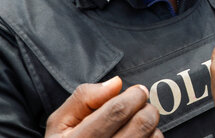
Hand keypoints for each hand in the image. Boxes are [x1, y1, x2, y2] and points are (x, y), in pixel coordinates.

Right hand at [45, 77, 160, 137]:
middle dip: (145, 107)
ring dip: (149, 124)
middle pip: (142, 123)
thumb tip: (116, 83)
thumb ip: (84, 98)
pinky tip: (138, 136)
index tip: (137, 91)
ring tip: (134, 124)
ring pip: (153, 136)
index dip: (133, 95)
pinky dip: (152, 136)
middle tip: (138, 105)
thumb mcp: (61, 121)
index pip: (117, 111)